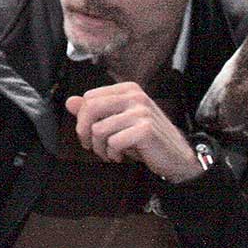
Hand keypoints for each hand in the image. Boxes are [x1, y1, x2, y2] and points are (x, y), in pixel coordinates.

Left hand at [66, 83, 203, 181]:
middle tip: (92, 146)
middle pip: (90, 109)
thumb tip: (70, 102)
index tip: (89, 135)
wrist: (177, 157)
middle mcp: (135, 96)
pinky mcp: (145, 130)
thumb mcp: (119, 122)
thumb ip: (95, 111)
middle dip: (85, 132)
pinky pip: (113, 142)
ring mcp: (141, 112)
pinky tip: (121, 156)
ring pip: (99, 129)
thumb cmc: (147, 140)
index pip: (90, 97)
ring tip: (111, 154)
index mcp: (128, 89)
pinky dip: (113, 154)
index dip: (82, 119)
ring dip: (100, 148)